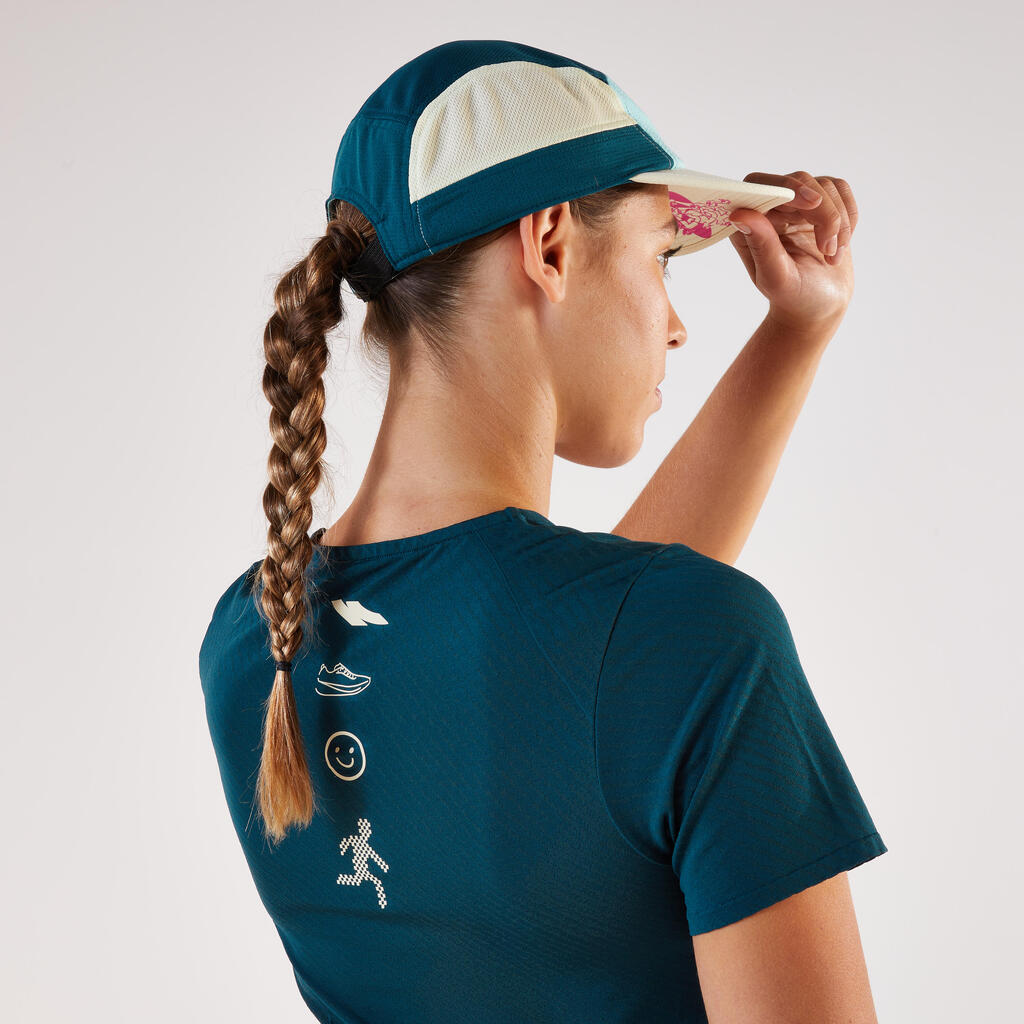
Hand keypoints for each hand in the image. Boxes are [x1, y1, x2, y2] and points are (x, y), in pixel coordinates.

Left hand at [728, 171, 857, 330]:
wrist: (819, 304)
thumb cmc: (793, 296)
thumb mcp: (776, 276)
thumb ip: (762, 245)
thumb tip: (740, 213)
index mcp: (748, 225)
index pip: (759, 185)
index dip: (786, 187)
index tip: (812, 203)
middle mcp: (770, 208)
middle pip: (799, 182)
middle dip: (823, 214)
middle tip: (827, 250)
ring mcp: (796, 203)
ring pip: (825, 186)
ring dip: (838, 222)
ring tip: (831, 255)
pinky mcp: (822, 203)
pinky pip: (841, 190)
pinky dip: (849, 217)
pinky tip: (841, 244)